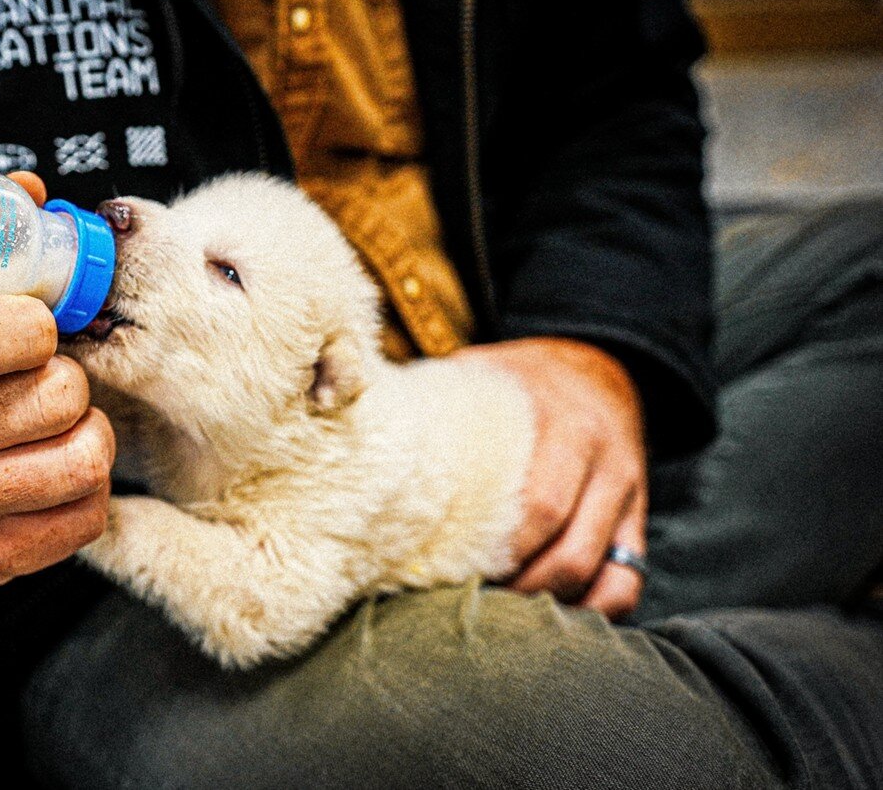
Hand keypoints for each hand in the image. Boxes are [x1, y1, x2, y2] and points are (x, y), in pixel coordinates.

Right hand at [0, 172, 114, 584]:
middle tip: (51, 380)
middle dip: (71, 380)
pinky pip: (86, 516)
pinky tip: (54, 471)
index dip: (27, 328)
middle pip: (51, 399)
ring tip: (60, 424)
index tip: (39, 326)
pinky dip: (89, 489)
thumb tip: (32, 193)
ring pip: (82, 459)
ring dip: (89, 433)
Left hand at [448, 337, 647, 618]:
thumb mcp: (479, 374)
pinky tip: (549, 618)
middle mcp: (603, 459)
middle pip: (569, 551)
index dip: (497, 552)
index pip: (539, 506)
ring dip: (549, 605)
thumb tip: (347, 421)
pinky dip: (593, 610)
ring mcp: (627, 494)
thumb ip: (435, 405)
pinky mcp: (637, 521)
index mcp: (560, 422)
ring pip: (601, 573)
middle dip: (519, 588)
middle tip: (467, 603)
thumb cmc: (514, 382)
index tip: (448, 573)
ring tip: (500, 616)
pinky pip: (629, 582)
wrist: (596, 368)